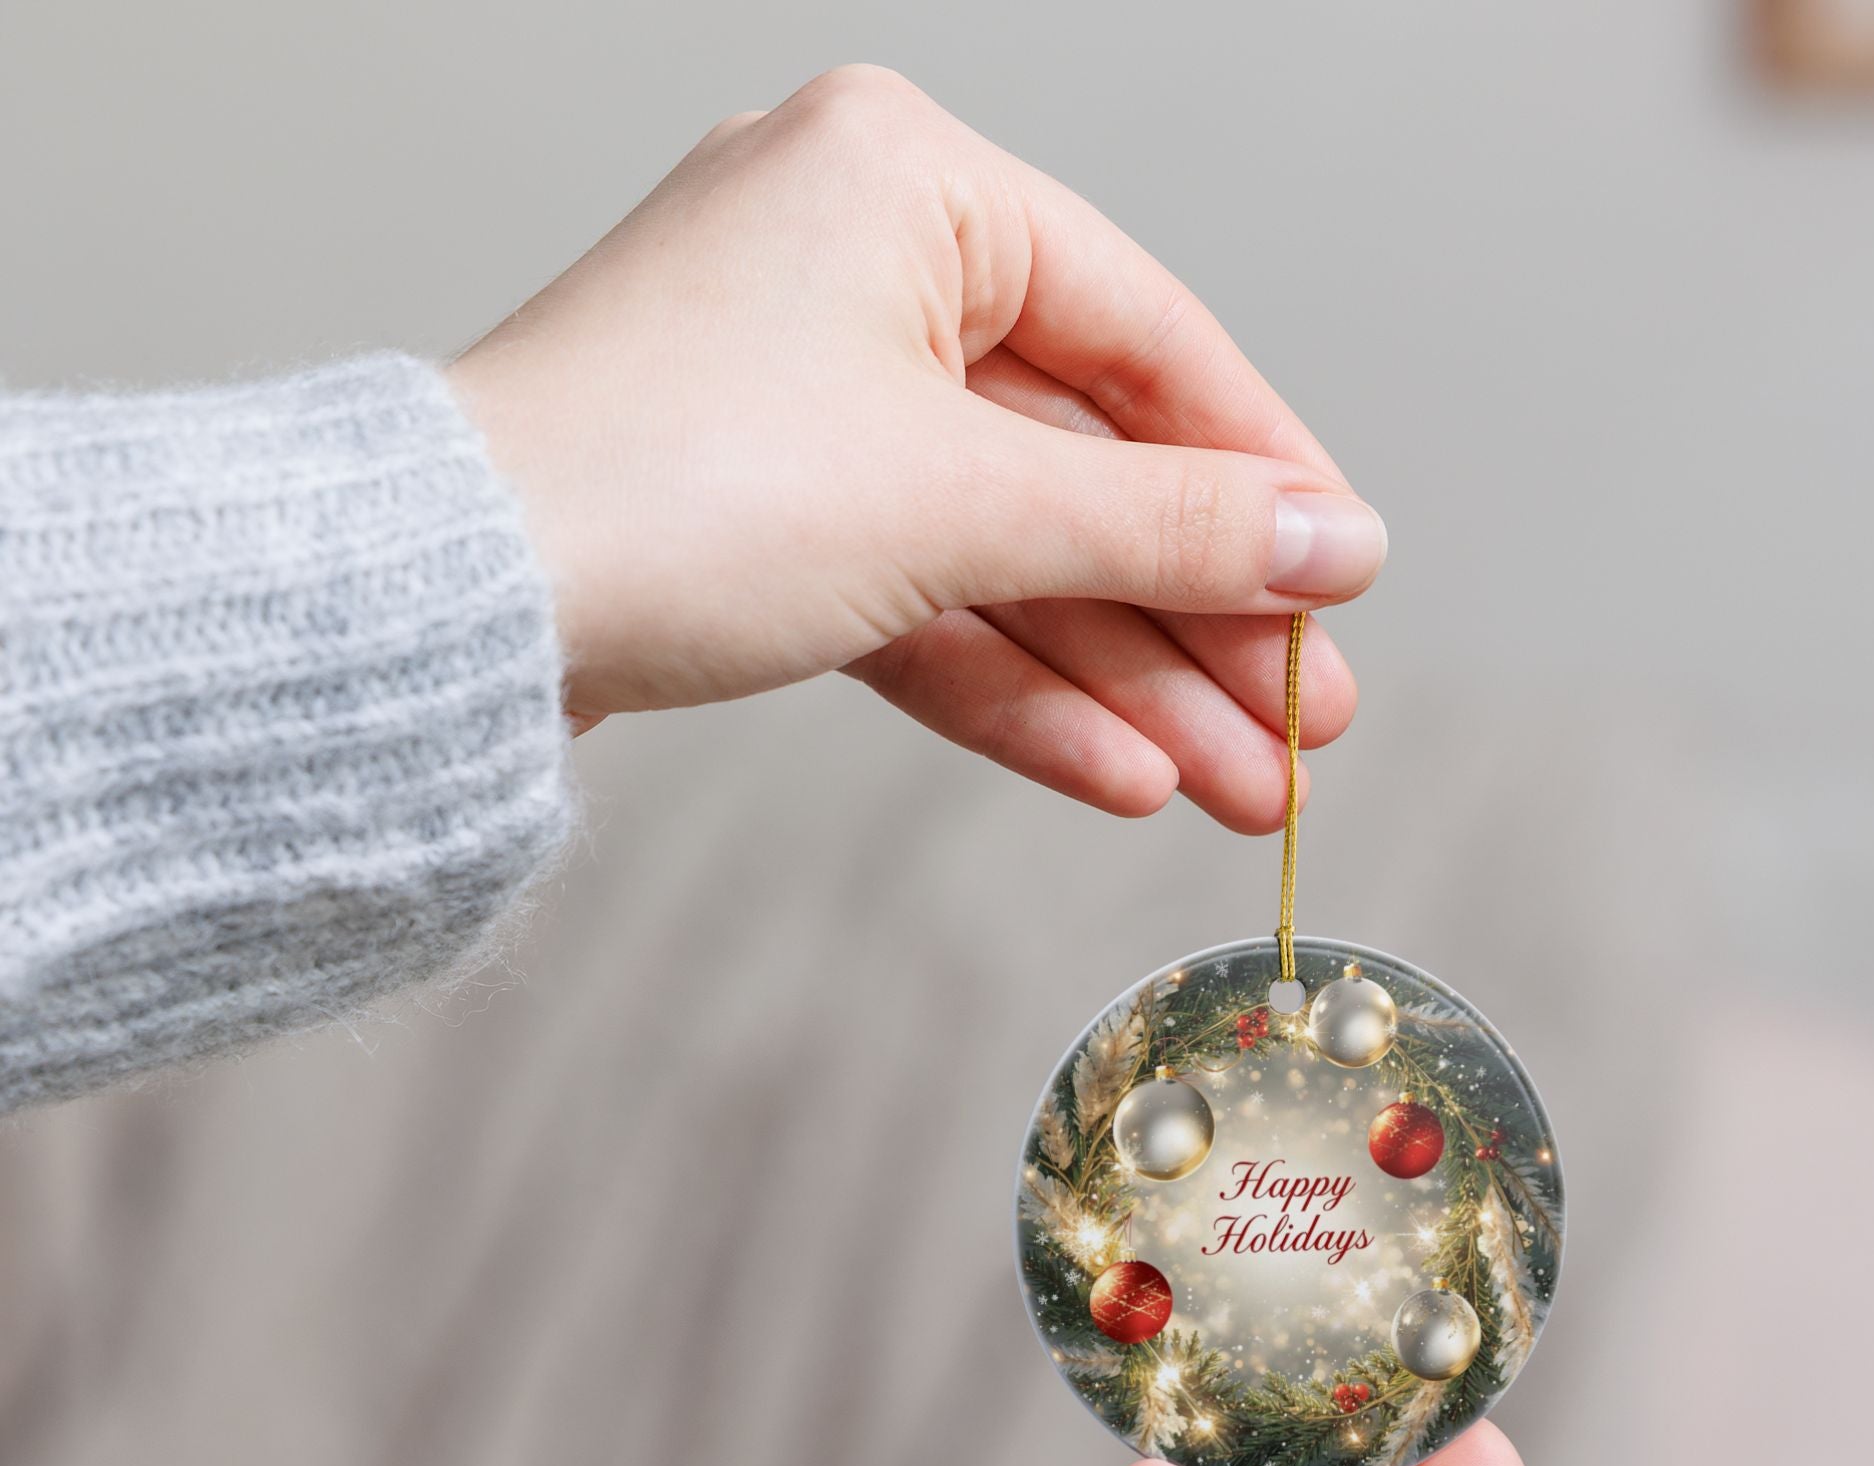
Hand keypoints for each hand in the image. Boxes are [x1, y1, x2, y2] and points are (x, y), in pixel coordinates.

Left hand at [450, 65, 1383, 830]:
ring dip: (1125, 682)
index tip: (1345, 582)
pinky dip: (1014, 690)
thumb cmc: (671, 486)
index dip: (1260, 474)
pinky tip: (1121, 774)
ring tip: (1240, 789)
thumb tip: (1335, 543)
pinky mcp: (762, 522)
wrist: (445, 616)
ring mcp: (802, 406)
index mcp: (904, 185)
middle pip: (1080, 469)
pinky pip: (923, 603)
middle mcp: (854, 275)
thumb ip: (1164, 526)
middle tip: (1303, 730)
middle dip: (1196, 621)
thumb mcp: (961, 502)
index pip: (1145, 337)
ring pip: (1008, 557)